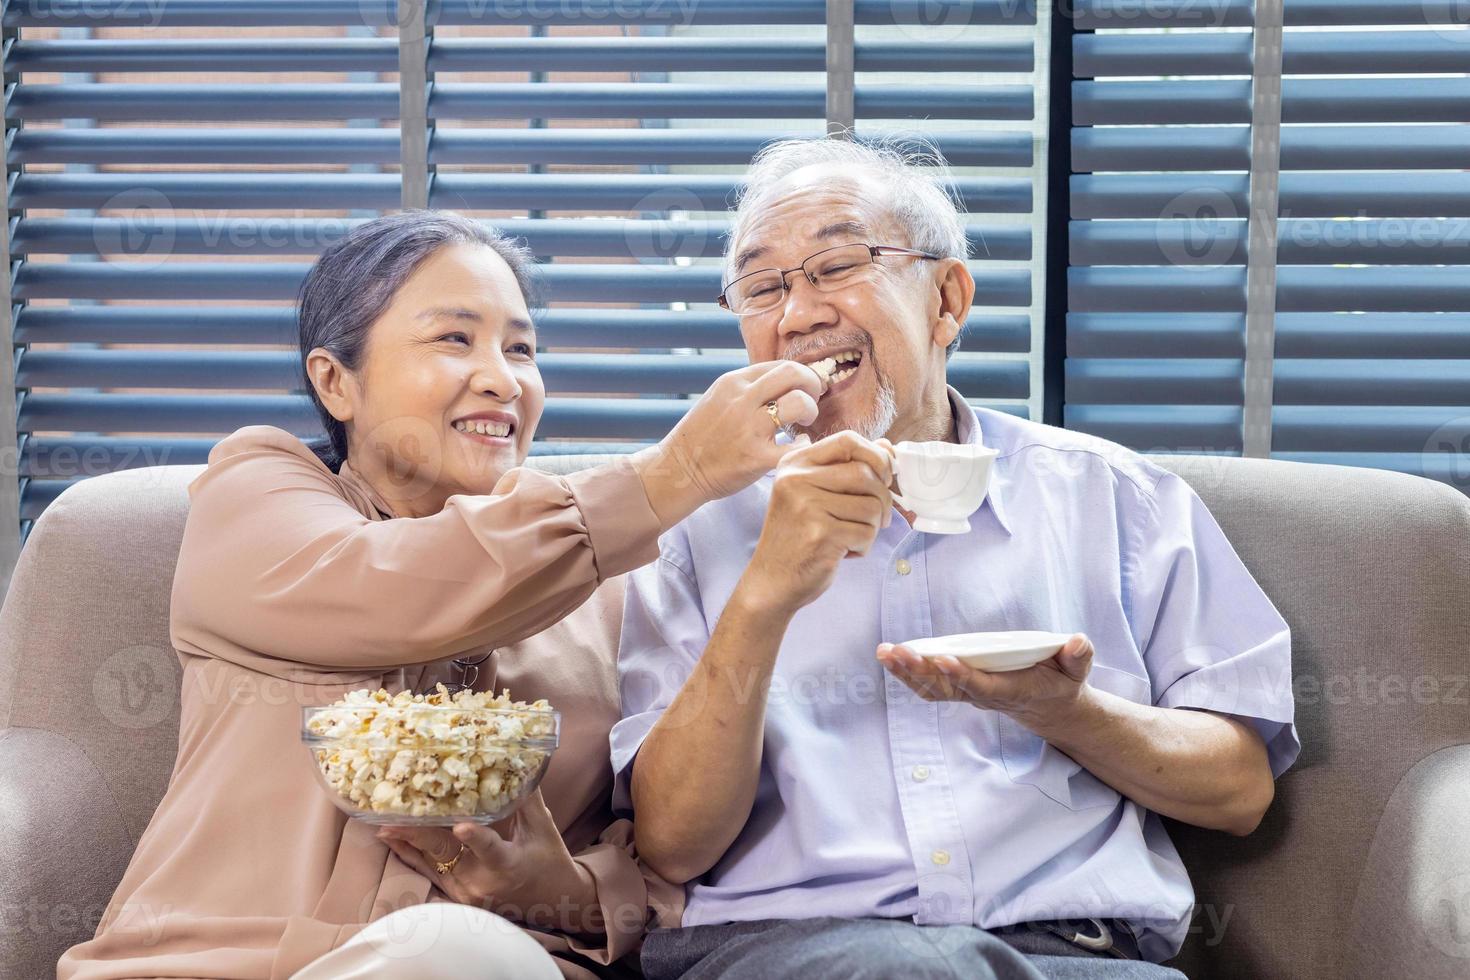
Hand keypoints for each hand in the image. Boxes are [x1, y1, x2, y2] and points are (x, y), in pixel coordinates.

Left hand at [375, 789, 600, 933]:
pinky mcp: (456, 895)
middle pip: (447, 854)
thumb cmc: (549, 860)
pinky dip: (411, 855)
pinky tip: (393, 840)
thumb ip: (526, 795)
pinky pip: (430, 872)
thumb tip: (517, 758)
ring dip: (407, 843)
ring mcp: (466, 891)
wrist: (553, 901)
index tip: (460, 826)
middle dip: (419, 835)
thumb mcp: (542, 827)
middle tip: (393, 819)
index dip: (474, 837)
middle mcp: (482, 881)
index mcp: (508, 864)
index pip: (489, 848)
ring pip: (432, 863)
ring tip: (383, 827)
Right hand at [633, 361, 823, 527]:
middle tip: (813, 400)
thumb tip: (785, 382)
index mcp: (733, 383)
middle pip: (793, 374)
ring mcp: (748, 429)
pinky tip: (800, 447)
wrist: (678, 470)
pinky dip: (805, 445)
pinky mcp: (755, 458)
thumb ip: (749, 389)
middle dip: (812, 384)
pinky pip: (795, 447)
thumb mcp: (719, 399)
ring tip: (803, 424)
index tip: (807, 388)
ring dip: (810, 411)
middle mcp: (741, 400)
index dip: (802, 374)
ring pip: (798, 404)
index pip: (780, 365)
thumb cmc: (702, 437)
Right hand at [737, 431, 894, 616]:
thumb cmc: (798, 536)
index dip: (876, 456)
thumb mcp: (812, 493)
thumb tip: (888, 448)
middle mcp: (796, 480)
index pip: (848, 440)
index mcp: (794, 463)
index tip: (884, 476)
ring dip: (872, 526)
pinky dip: (863, 547)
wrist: (771, 581)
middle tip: (878, 518)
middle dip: (883, 497)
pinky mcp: (820, 535)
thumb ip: (846, 468)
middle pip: (866, 472)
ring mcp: (806, 507)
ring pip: (872, 505)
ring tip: (851, 537)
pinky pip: (866, 533)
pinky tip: (842, 552)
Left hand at [877, 633, 1094, 731]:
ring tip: (885, 652)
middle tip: (896, 652)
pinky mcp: (961, 690)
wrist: (1052, 708)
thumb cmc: (1063, 682)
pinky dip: (909, 674)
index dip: (961, 675)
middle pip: (947, 688)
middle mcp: (985, 695)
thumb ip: (1078, 656)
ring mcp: (970, 695)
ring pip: (933, 689)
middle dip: (920, 670)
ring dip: (907, 672)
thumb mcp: (1078, 669)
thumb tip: (1077, 642)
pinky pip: (930, 687)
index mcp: (1012, 690)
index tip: (942, 659)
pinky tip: (892, 658)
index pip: (982, 685)